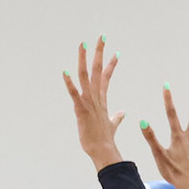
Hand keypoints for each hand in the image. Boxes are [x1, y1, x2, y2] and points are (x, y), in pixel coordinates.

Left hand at [62, 37, 124, 170]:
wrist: (103, 151)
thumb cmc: (105, 141)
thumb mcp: (112, 126)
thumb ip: (116, 118)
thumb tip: (123, 113)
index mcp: (102, 100)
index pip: (107, 78)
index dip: (111, 65)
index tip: (115, 53)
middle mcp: (96, 98)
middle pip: (98, 71)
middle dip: (99, 53)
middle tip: (101, 37)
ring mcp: (89, 103)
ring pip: (86, 77)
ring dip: (84, 60)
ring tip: (83, 45)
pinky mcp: (81, 110)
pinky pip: (74, 94)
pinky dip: (69, 83)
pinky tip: (65, 72)